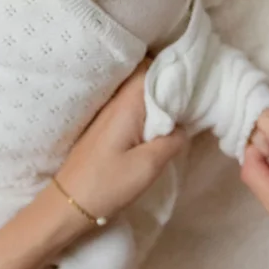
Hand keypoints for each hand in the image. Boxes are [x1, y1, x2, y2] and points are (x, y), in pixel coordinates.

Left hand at [56, 62, 187, 222]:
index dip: (177, 67)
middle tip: (195, 96)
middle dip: (172, 82)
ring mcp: (109, 115)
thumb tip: (183, 128)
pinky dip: (149, 113)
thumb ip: (172, 141)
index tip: (199, 77)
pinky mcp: (107, 129)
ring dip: (161, 100)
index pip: (154, 65)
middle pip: (148, 76)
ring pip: (141, 94)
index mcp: (128, 103)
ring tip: (183, 112)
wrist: (69, 203)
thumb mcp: (148, 166)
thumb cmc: (107, 184)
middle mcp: (116, 101)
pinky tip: (160, 128)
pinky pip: (133, 110)